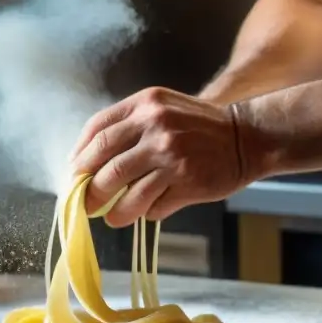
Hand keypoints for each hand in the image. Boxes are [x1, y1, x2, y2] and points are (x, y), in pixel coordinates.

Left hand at [69, 87, 246, 225]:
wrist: (246, 137)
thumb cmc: (198, 126)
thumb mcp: (162, 109)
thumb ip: (128, 127)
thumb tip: (86, 163)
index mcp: (145, 104)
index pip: (97, 131)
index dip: (79, 157)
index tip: (75, 174)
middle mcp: (156, 126)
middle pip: (106, 166)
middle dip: (89, 191)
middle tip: (85, 204)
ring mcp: (172, 155)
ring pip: (126, 193)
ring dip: (113, 211)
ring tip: (111, 217)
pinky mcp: (188, 181)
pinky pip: (153, 206)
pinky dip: (145, 213)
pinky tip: (147, 211)